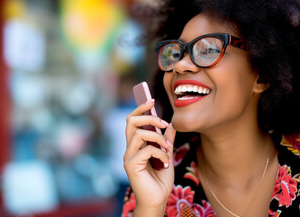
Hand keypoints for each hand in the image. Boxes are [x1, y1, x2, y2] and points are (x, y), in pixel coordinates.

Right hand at [124, 99, 175, 213]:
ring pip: (138, 133)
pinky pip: (146, 150)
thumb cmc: (161, 180)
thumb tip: (171, 124)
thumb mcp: (167, 156)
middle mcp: (130, 148)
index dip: (141, 108)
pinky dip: (160, 153)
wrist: (158, 200)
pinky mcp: (130, 165)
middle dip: (148, 116)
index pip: (134, 120)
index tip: (152, 99)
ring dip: (158, 137)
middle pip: (131, 121)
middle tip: (164, 122)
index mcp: (137, 145)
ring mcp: (129, 156)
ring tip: (168, 148)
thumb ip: (167, 140)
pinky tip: (165, 163)